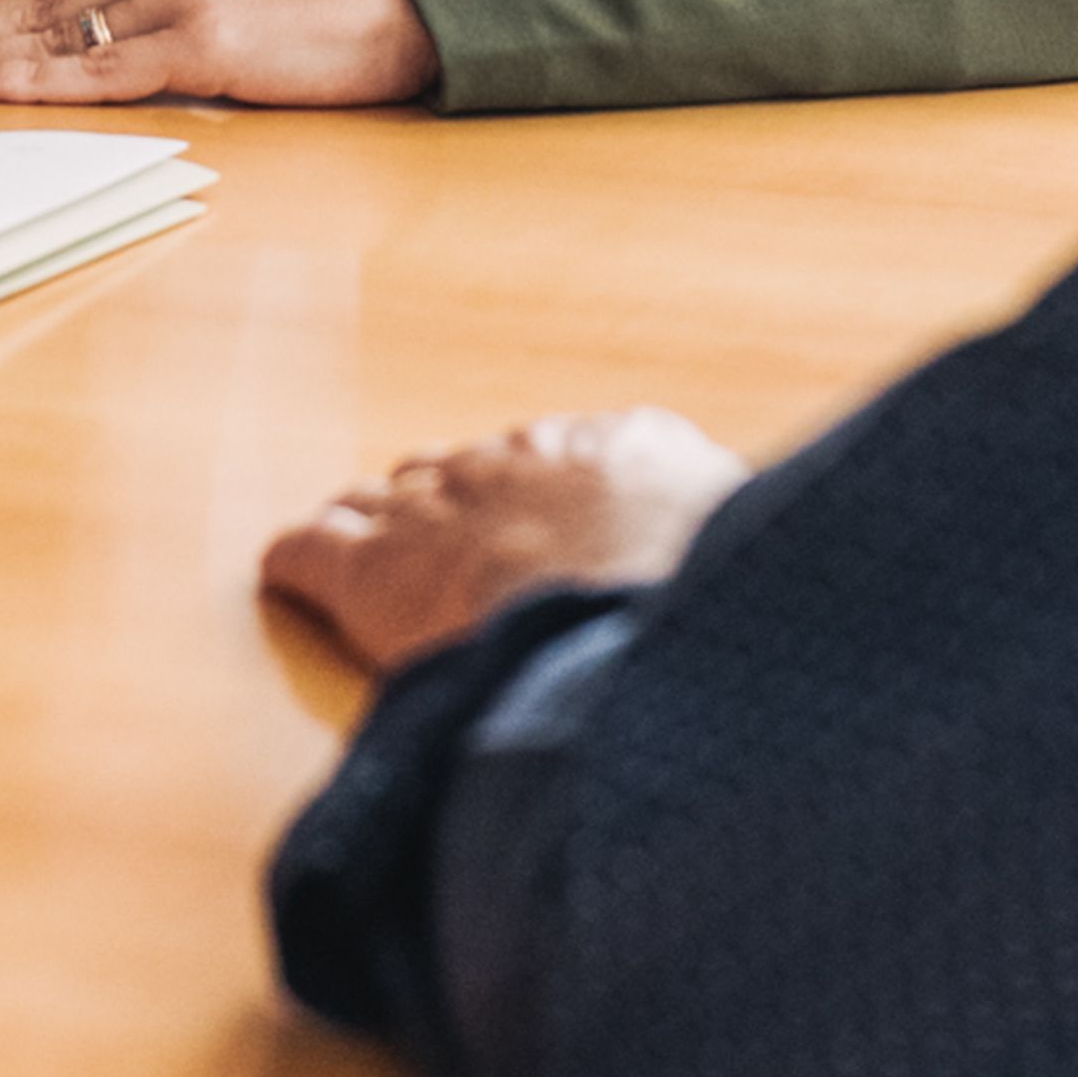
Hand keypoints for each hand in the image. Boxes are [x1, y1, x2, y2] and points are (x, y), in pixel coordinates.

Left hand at [259, 405, 747, 675]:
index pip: (563, 463)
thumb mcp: (758, 556)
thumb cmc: (710, 598)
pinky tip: (287, 572)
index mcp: (620, 453)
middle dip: (450, 507)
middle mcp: (518, 463)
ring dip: (377, 528)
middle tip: (444, 547)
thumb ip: (743, 554)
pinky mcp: (368, 571)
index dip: (541, 505)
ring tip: (362, 544)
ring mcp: (438, 509)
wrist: (631, 623)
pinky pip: (312, 549)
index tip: (541, 533)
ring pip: (384, 501)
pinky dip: (299, 561)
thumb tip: (789, 579)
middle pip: (466, 472)